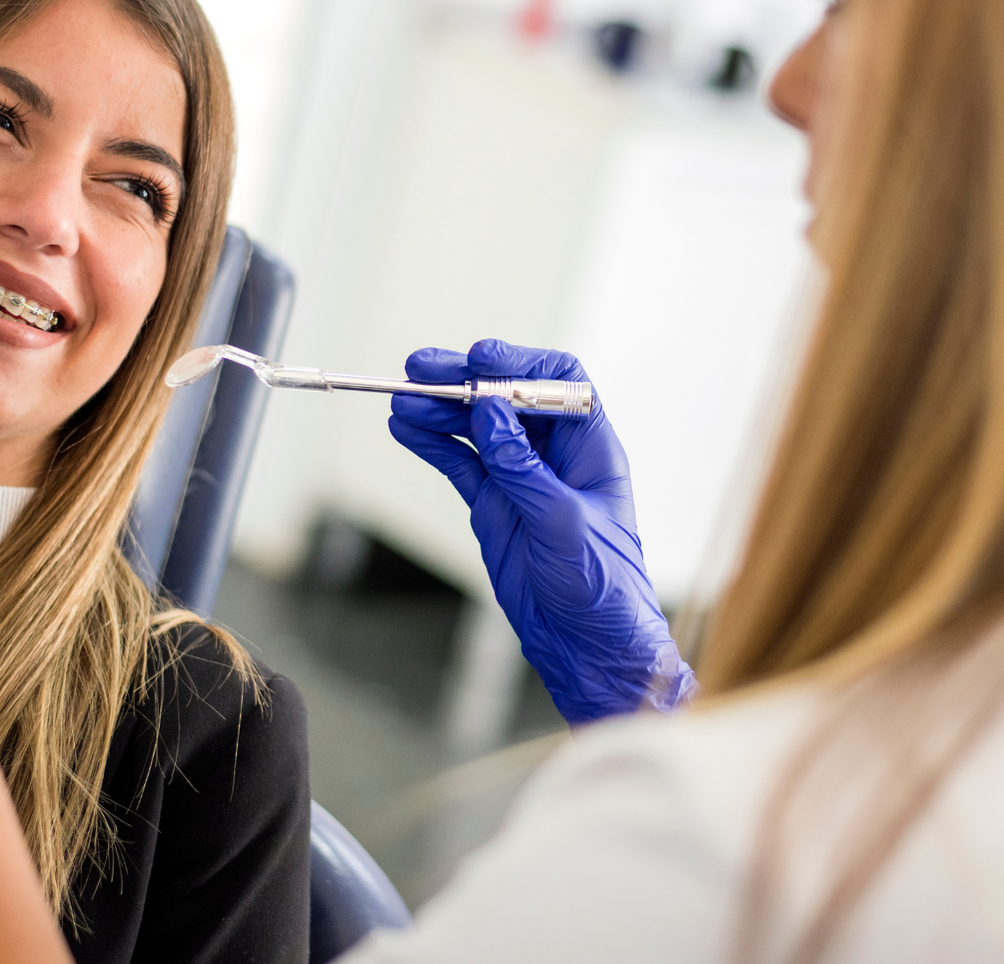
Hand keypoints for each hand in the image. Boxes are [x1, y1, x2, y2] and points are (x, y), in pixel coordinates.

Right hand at [388, 338, 695, 723]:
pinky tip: (405, 429)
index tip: (480, 360)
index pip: (559, 381)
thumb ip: (522, 466)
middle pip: (506, 396)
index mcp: (590, 446)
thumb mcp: (562, 521)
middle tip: (421, 369)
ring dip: (439, 410)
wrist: (587, 644)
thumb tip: (490, 409)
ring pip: (476, 427)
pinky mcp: (494, 503)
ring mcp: (520, 477)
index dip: (520, 363)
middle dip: (465, 380)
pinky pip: (459, 461)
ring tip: (402, 400)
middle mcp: (555, 454)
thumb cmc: (601, 585)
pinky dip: (432, 444)